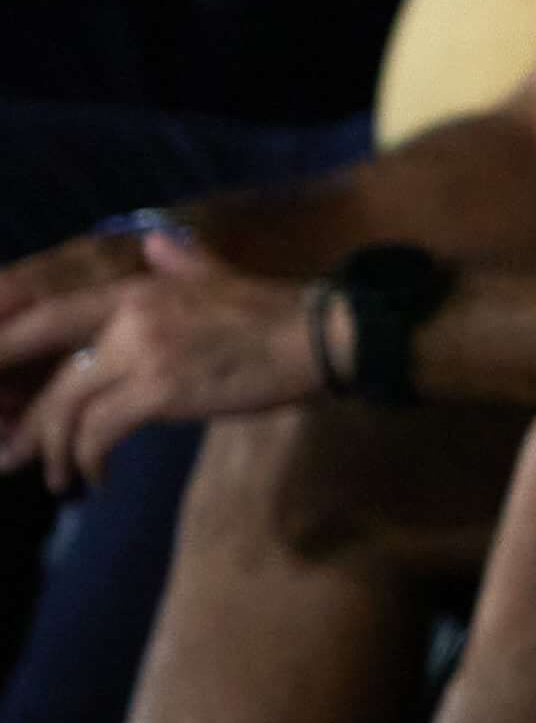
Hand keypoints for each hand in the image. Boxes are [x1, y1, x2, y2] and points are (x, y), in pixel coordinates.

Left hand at [0, 232, 319, 487]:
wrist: (318, 336)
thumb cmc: (274, 313)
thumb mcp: (220, 277)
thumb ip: (182, 262)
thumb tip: (159, 243)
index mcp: (133, 291)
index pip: (42, 319)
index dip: (3, 351)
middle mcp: (126, 318)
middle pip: (50, 375)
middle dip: (25, 423)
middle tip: (10, 457)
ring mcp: (143, 354)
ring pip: (68, 409)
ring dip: (55, 452)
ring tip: (61, 480)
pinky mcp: (161, 391)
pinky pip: (100, 432)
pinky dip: (90, 459)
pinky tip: (98, 478)